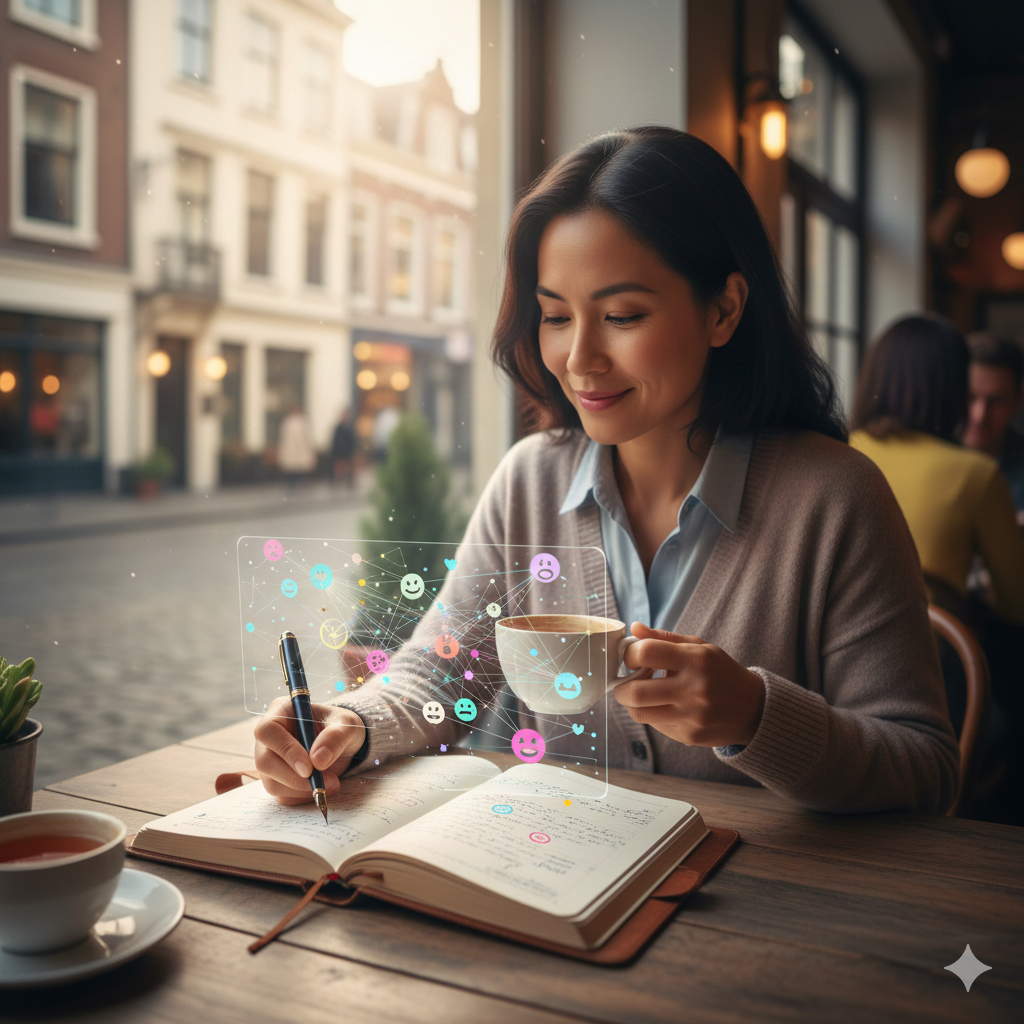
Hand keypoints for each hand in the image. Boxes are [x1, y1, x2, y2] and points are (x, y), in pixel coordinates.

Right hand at [254, 697, 365, 804]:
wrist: (344, 743)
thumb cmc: (341, 726)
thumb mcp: (347, 724)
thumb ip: (335, 736)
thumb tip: (317, 760)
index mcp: (281, 712)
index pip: (268, 731)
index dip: (285, 750)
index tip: (309, 767)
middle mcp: (269, 737)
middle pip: (265, 761)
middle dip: (293, 777)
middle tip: (323, 781)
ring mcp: (270, 760)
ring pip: (272, 783)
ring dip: (301, 790)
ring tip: (332, 783)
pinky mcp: (277, 780)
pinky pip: (282, 796)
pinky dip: (303, 797)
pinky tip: (323, 788)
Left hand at [614, 622, 764, 746]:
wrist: (754, 709)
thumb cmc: (721, 673)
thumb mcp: (699, 647)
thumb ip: (664, 638)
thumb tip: (634, 628)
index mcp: (694, 660)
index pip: (645, 653)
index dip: (629, 654)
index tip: (631, 658)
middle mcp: (693, 689)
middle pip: (635, 692)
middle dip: (621, 687)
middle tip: (626, 683)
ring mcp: (691, 716)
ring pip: (639, 713)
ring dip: (633, 704)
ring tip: (643, 694)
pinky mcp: (689, 736)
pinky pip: (655, 726)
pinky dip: (653, 715)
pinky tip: (665, 707)